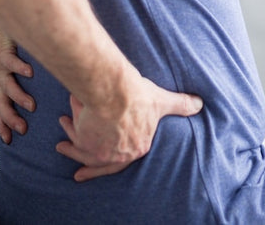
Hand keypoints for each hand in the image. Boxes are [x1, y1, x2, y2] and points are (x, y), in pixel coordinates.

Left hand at [0, 25, 34, 143]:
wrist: (0, 22)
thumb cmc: (19, 49)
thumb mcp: (23, 71)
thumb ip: (35, 86)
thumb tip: (61, 97)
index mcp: (3, 86)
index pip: (1, 110)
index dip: (3, 125)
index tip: (9, 141)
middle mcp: (0, 79)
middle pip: (2, 103)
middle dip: (11, 118)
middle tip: (23, 129)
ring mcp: (1, 66)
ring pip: (7, 85)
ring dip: (18, 97)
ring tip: (31, 106)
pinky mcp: (4, 51)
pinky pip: (11, 61)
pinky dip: (20, 68)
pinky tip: (30, 73)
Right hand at [55, 75, 202, 181]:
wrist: (115, 92)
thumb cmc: (138, 96)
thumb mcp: (163, 101)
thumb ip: (181, 104)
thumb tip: (200, 103)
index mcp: (138, 147)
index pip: (126, 157)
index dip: (116, 157)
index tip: (107, 156)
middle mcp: (118, 153)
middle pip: (101, 163)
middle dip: (89, 167)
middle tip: (79, 173)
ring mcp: (100, 150)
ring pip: (83, 152)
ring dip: (73, 148)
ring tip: (63, 144)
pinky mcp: (84, 140)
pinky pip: (74, 136)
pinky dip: (69, 130)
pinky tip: (65, 121)